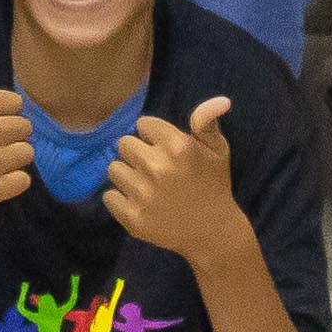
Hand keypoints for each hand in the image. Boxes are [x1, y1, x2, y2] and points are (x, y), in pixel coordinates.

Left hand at [101, 96, 243, 257]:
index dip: (154, 136)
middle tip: (156, 170)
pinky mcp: (132, 218)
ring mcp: (143, 194)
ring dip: (128, 175)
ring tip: (149, 187)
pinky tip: (142, 203)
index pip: (142, 124)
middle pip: (124, 144)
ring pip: (114, 169)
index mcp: (177, 146)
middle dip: (138, 154)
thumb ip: (207, 122)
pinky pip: (109, 196)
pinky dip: (121, 200)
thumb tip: (222, 99)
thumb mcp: (217, 150)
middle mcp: (158, 167)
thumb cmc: (213, 185)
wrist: (213, 233)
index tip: (168, 151)